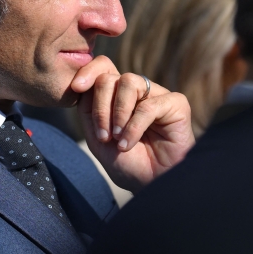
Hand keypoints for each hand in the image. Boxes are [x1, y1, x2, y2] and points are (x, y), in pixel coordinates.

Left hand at [71, 56, 194, 192]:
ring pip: (129, 82)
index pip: (103, 67)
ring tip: (117, 138)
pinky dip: (134, 126)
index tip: (76, 87)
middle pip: (110, 77)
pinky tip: (128, 144)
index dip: (87, 71)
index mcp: (118, 95)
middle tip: (104, 136)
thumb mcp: (98, 137)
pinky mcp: (176, 104)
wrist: (151, 185)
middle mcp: (138, 91)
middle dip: (100, 107)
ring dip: (117, 113)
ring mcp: (157, 95)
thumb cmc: (127, 164)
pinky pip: (149, 105)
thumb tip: (83, 83)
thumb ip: (89, 109)